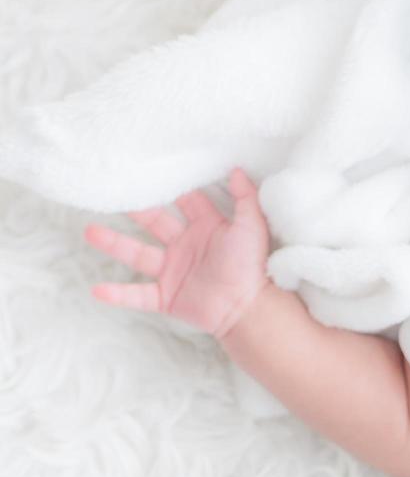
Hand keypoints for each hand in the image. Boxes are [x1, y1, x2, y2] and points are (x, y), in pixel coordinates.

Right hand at [84, 168, 271, 339]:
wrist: (249, 308)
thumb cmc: (253, 265)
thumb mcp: (252, 225)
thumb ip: (246, 197)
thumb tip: (237, 168)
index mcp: (206, 227)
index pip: (185, 201)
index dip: (172, 186)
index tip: (150, 169)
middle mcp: (186, 246)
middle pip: (155, 222)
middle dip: (135, 209)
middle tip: (112, 193)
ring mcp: (173, 272)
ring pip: (138, 255)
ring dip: (114, 244)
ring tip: (89, 231)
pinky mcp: (166, 298)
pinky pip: (137, 296)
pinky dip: (117, 295)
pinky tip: (96, 290)